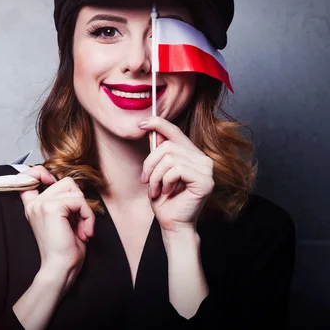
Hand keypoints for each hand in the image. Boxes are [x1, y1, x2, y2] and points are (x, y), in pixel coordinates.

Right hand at [19, 166, 94, 290]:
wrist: (60, 268)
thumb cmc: (65, 249)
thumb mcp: (63, 219)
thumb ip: (63, 201)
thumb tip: (76, 185)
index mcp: (33, 205)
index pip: (30, 175)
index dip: (42, 172)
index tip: (53, 183)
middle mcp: (34, 203)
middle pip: (65, 181)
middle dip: (79, 201)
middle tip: (78, 222)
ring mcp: (41, 204)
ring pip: (73, 188)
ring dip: (84, 209)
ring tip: (81, 228)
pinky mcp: (51, 208)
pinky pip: (79, 201)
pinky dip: (87, 216)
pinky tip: (83, 232)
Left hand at [138, 116, 214, 232]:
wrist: (172, 223)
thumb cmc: (164, 199)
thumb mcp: (156, 171)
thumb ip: (159, 152)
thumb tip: (152, 130)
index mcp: (191, 154)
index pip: (175, 131)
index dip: (158, 123)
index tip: (141, 123)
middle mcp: (202, 159)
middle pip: (167, 146)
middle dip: (150, 164)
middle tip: (146, 180)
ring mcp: (207, 169)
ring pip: (169, 158)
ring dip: (156, 176)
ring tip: (155, 189)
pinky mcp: (205, 180)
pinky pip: (177, 169)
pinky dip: (165, 181)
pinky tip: (166, 191)